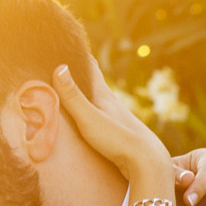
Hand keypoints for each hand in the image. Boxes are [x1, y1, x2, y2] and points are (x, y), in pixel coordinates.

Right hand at [53, 62, 170, 185]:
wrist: (146, 162)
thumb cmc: (118, 139)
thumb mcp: (89, 117)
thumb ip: (73, 96)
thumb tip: (59, 67)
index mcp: (103, 94)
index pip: (89, 66)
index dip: (77, 54)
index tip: (65, 43)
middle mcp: (110, 102)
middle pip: (92, 82)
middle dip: (77, 72)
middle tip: (60, 64)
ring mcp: (115, 117)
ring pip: (96, 100)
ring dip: (82, 93)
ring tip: (68, 90)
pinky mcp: (116, 132)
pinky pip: (98, 116)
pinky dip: (87, 111)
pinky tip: (84, 119)